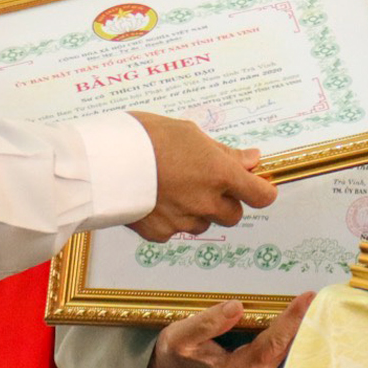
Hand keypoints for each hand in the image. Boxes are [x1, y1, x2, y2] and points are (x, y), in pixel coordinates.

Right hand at [126, 112, 276, 242]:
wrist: (104, 161)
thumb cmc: (147, 138)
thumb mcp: (190, 133)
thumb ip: (224, 153)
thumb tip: (251, 159)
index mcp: (220, 174)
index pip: (261, 196)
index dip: (262, 191)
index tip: (257, 185)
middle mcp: (207, 203)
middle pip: (234, 214)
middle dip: (226, 201)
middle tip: (205, 182)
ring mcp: (184, 221)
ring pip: (205, 223)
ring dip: (199, 211)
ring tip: (174, 188)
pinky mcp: (161, 234)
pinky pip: (176, 230)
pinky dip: (172, 219)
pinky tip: (156, 199)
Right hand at [147, 292, 313, 367]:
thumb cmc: (171, 356)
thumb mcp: (181, 336)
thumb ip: (209, 322)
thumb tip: (236, 307)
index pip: (273, 343)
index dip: (292, 319)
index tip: (308, 297)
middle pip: (285, 349)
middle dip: (301, 322)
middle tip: (317, 295)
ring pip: (283, 352)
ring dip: (296, 329)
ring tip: (310, 302)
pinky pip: (276, 354)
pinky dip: (286, 335)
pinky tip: (294, 318)